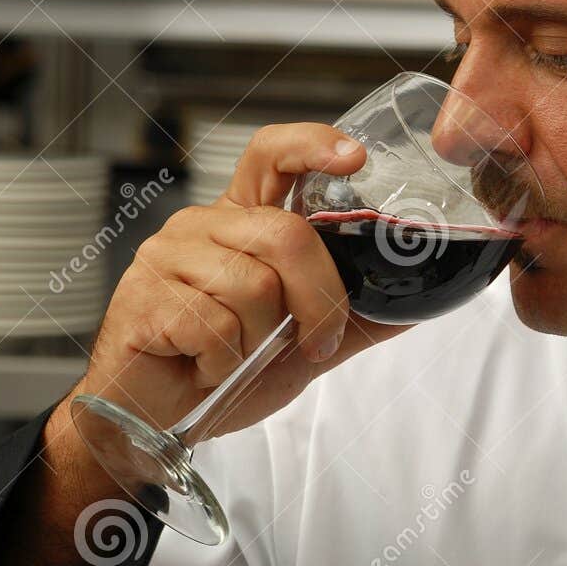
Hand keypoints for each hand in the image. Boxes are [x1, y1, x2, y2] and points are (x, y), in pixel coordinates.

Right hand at [51, 124, 411, 482]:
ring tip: (238, 356)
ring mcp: (168, 257)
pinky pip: (214, 325)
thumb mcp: (304, 340)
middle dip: (319, 298)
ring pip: (253, 285)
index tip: (355, 157)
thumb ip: (354, 315)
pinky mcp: (146, 299)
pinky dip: (224, 361)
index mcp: (241, 220)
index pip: (271, 154)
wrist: (158, 420)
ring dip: (261, 340)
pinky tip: (206, 367)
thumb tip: (420, 301)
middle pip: (285, 234)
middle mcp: (203, 225)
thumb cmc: (225, 368)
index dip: (312, 145)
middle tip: (317, 341)